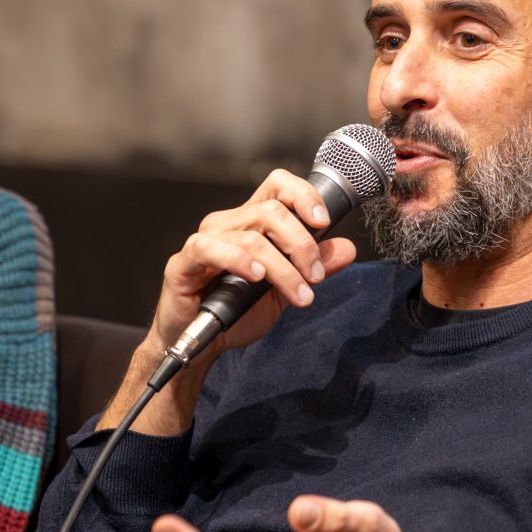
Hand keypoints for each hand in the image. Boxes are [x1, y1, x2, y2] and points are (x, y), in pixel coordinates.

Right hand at [106, 171, 358, 434]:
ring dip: (283, 268)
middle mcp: (228, 224)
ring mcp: (205, 240)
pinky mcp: (185, 262)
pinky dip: (240, 261)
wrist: (202, 345)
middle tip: (315, 277)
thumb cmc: (236, 313)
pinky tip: (257, 278)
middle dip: (302, 244)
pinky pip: (211, 248)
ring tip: (299, 295)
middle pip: (271, 211)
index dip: (303, 194)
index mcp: (252, 223)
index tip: (323, 221)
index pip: (278, 186)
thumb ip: (314, 269)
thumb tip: (347, 248)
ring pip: (251, 237)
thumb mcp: (285, 291)